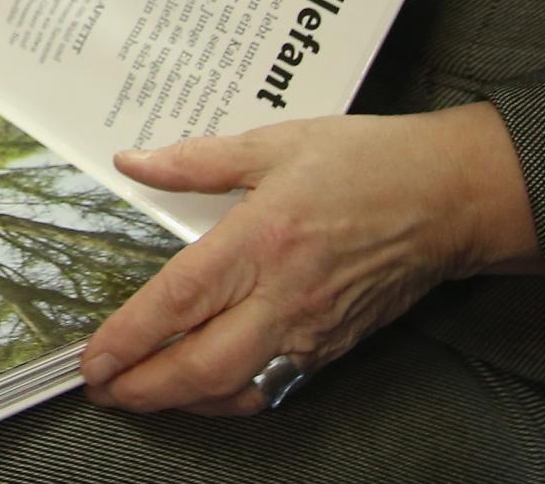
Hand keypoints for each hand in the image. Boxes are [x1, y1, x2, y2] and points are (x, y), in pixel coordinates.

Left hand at [76, 105, 539, 415]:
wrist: (452, 197)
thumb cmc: (367, 162)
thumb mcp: (274, 143)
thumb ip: (197, 161)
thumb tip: (134, 163)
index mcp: (263, 239)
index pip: (181, 300)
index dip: (131, 335)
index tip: (93, 358)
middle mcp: (286, 296)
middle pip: (204, 367)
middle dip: (146, 388)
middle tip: (102, 389)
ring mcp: (314, 330)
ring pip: (239, 389)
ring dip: (184, 401)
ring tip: (142, 392)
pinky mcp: (336, 347)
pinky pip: (275, 386)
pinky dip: (232, 397)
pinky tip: (204, 387)